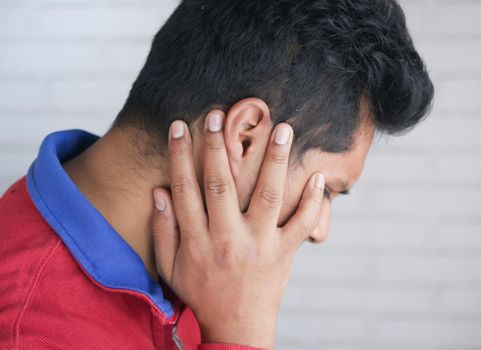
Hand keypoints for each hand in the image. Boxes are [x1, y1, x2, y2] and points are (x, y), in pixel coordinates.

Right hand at [151, 110, 324, 348]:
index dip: (180, 155)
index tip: (179, 126)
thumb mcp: (171, 268)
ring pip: (268, 196)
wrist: (235, 330)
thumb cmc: (201, 295)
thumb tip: (160, 191)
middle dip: (217, 147)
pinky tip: (318, 177)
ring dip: (275, 160)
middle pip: (221, 185)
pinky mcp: (284, 253)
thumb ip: (164, 230)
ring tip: (282, 129)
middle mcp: (228, 239)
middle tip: (219, 114)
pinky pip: (302, 225)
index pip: (184, 189)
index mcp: (197, 241)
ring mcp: (259, 245)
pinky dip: (313, 202)